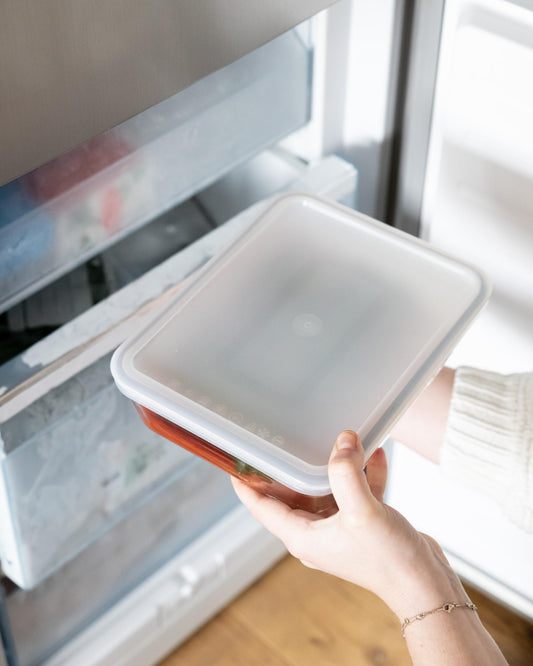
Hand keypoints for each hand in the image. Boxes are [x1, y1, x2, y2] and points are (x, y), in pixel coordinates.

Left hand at [232, 430, 461, 619]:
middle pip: (292, 495)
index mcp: (303, 536)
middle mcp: (316, 534)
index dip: (246, 484)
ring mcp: (338, 530)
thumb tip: (342, 440)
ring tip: (344, 441)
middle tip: (287, 439)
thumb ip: (347, 473)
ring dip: (335, 467)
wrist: (425, 585)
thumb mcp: (362, 511)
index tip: (235, 460)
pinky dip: (363, 475)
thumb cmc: (389, 560)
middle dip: (293, 467)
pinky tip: (376, 454)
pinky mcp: (361, 525)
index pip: (262, 507)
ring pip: (326, 490)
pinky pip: (355, 493)